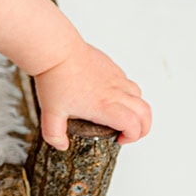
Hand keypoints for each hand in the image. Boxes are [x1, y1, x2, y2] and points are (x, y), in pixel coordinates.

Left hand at [31, 44, 149, 149]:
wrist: (56, 50)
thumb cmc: (55, 78)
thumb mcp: (50, 113)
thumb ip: (54, 134)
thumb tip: (62, 145)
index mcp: (104, 106)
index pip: (133, 125)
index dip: (132, 136)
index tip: (119, 140)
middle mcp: (115, 91)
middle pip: (144, 111)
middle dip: (143, 127)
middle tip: (130, 133)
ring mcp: (115, 77)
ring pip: (138, 95)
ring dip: (136, 109)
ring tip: (121, 115)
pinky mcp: (111, 66)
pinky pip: (127, 81)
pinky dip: (127, 93)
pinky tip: (110, 96)